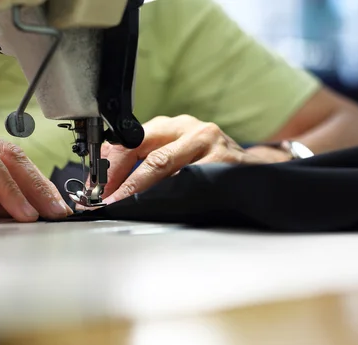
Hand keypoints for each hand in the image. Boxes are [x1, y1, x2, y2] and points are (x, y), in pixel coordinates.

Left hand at [99, 115, 269, 204]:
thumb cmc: (215, 167)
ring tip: (121, 202)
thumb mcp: (182, 157)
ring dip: (137, 187)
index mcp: (174, 126)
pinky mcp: (225, 160)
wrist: (260, 174)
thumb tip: (113, 183)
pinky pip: (189, 178)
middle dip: (117, 175)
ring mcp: (209, 142)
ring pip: (162, 163)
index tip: (97, 186)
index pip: (130, 139)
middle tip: (104, 197)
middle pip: (141, 146)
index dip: (109, 163)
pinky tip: (158, 204)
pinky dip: (169, 193)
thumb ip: (152, 163)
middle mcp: (190, 128)